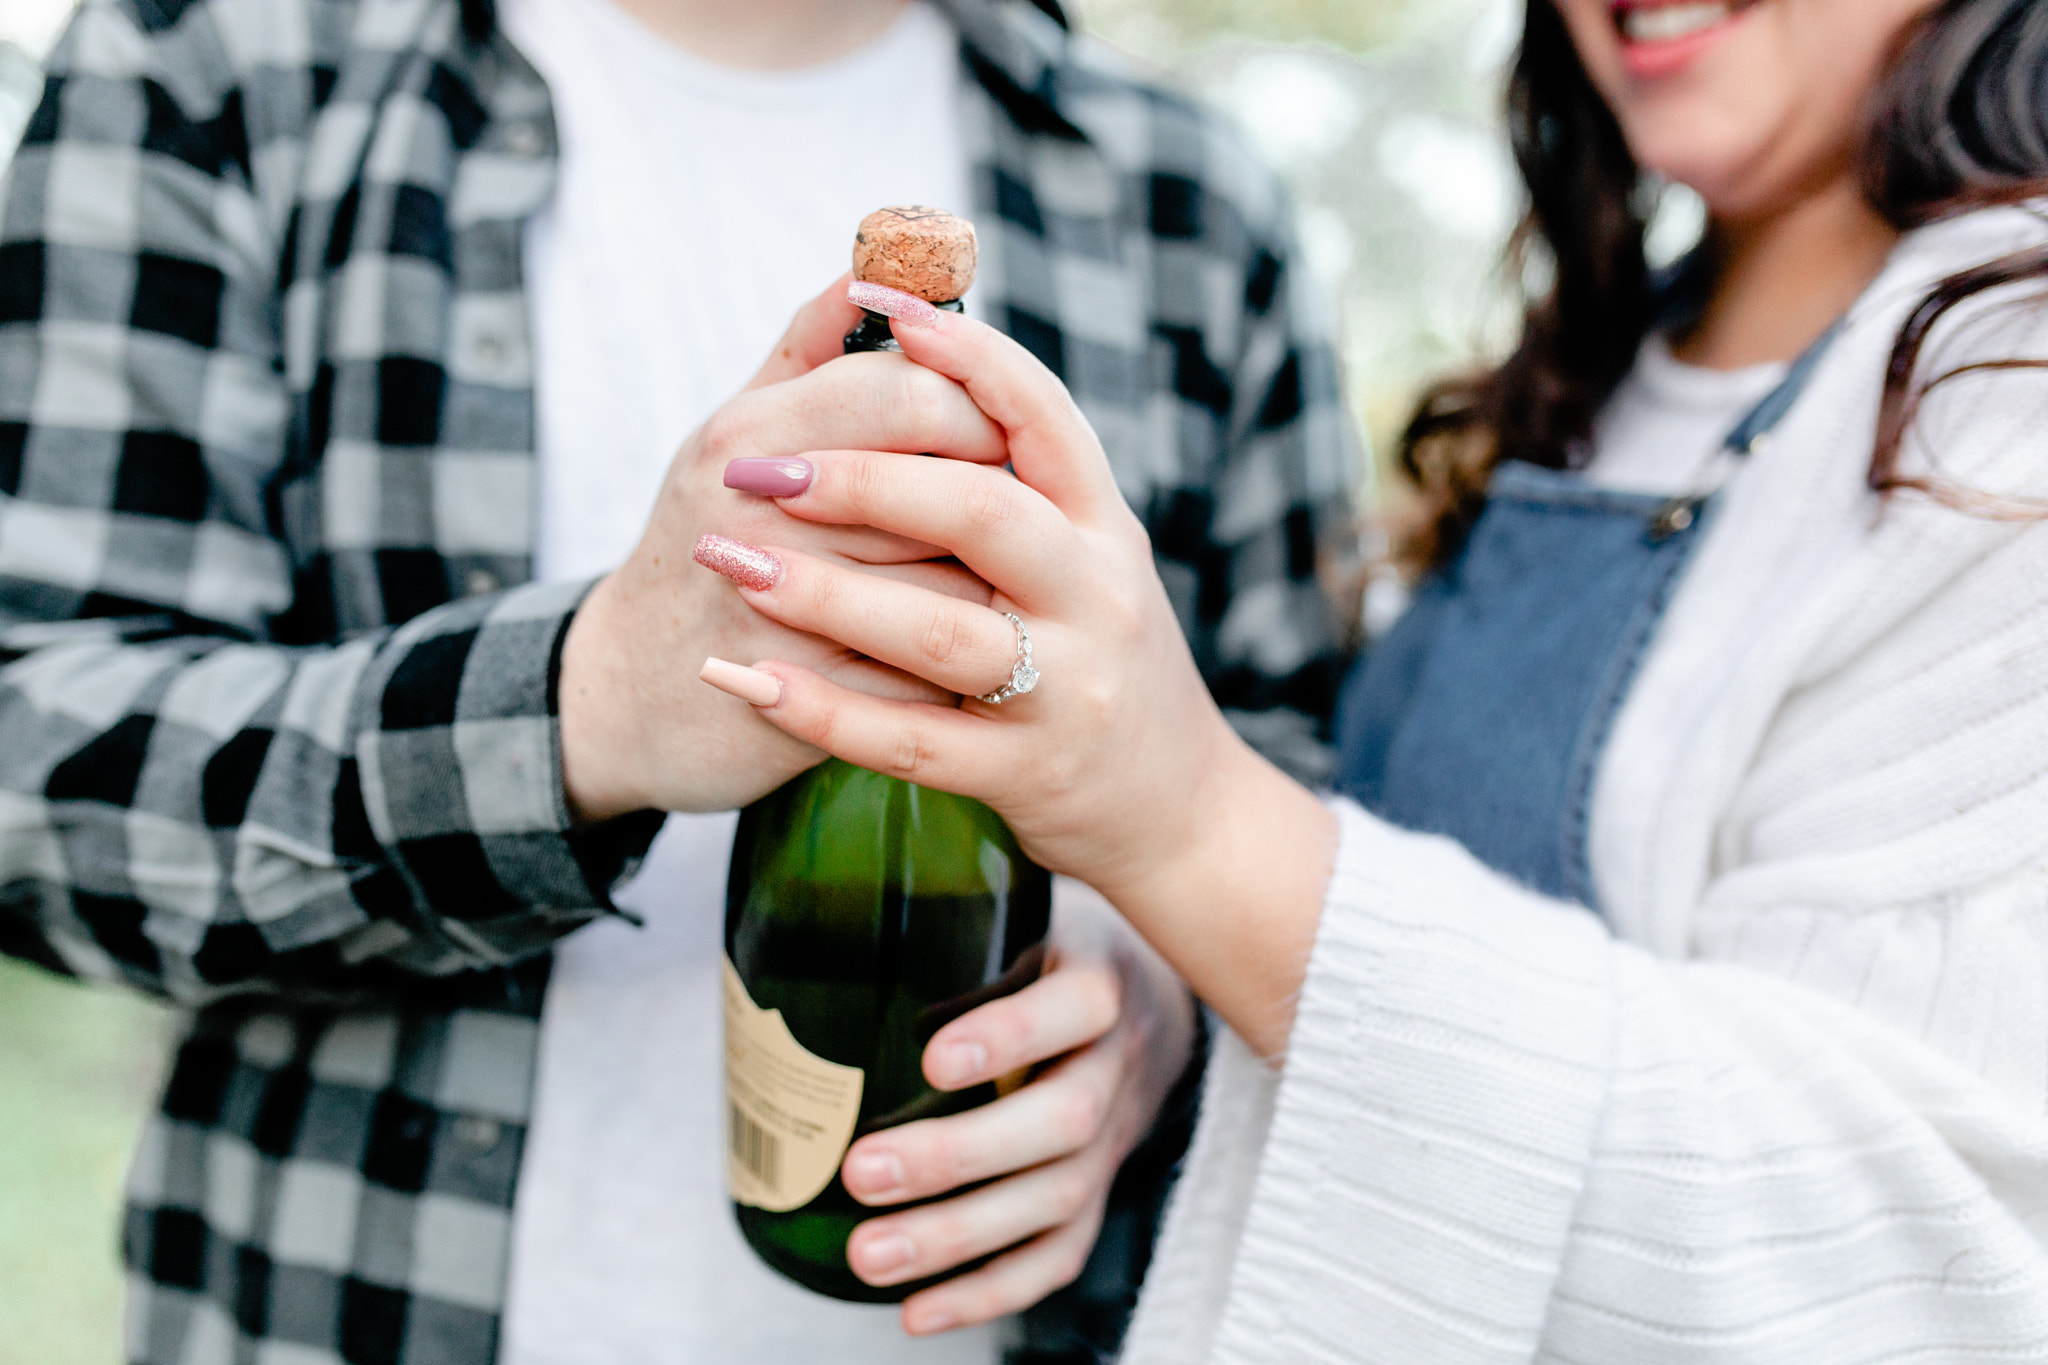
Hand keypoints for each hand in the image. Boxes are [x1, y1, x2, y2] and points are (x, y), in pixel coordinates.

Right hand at [558, 276, 1008, 820]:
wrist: (624, 695)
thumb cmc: (703, 544)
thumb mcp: (734, 436)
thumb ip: (809, 348)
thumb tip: (874, 261)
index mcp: (746, 436)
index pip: (905, 391)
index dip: (979, 405)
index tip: (1002, 433)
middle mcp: (756, 515)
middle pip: (938, 485)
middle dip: (999, 498)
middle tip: (1023, 510)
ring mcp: (778, 611)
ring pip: (948, 584)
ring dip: (996, 586)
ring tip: (1008, 582)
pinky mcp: (806, 700)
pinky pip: (926, 673)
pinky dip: (968, 664)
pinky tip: (979, 654)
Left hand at [696, 292, 1336, 1053]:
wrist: (1174, 808)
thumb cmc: (1099, 657)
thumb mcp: (1084, 556)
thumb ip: (1011, 473)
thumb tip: (912, 345)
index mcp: (1104, 527)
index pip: (1043, 416)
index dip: (967, 354)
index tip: (885, 306)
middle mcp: (1098, 598)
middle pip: (983, 513)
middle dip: (862, 480)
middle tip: (757, 468)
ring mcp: (1067, 691)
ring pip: (939, 633)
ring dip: (824, 593)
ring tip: (730, 562)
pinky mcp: (1027, 775)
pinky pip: (911, 743)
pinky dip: (821, 709)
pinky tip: (747, 678)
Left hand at [837, 880, 1194, 1334]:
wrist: (1154, 996)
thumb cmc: (1056, 942)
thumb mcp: (1029, 899)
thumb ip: (961, 891)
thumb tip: (848, 845)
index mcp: (1101, 977)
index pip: (1073, 1007)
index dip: (1009, 1036)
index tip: (931, 1059)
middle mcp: (1118, 1060)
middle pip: (1060, 1123)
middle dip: (957, 1157)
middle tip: (859, 1172)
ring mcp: (1117, 1134)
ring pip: (1056, 1198)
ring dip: (958, 1237)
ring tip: (868, 1254)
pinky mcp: (1101, 1189)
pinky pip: (1060, 1254)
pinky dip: (992, 1290)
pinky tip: (919, 1312)